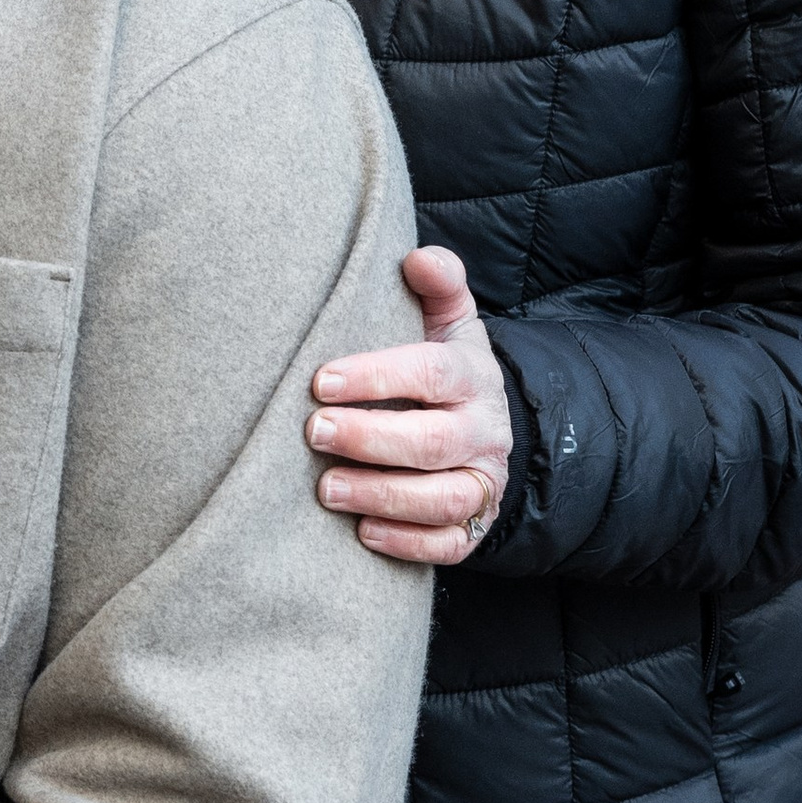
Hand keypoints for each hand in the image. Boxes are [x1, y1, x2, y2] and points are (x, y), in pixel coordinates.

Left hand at [307, 245, 512, 567]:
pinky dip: (408, 543)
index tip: (321, 381)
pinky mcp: (476, 523)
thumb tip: (418, 258)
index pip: (431, 374)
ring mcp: (483, 481)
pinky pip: (450, 544)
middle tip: (314, 432)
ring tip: (326, 489)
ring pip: (441, 499)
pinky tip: (362, 531)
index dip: (377, 378)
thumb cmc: (444, 366)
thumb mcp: (449, 320)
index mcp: (473, 375)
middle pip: (431, 442)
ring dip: (381, 495)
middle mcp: (485, 431)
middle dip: (369, 439)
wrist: (487, 425)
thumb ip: (439, 283)